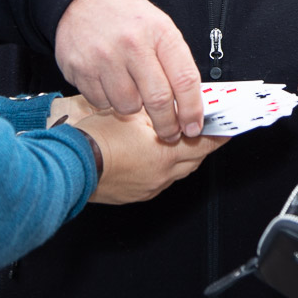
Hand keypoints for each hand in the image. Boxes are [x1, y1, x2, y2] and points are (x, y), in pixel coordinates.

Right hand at [55, 0, 203, 141]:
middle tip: (169, 133)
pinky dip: (108, 100)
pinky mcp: (80, 69)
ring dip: (133, 108)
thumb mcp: (159, 27)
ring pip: (128, 106)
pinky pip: (102, 103)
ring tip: (131, 89)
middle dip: (167, 126)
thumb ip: (174, 62)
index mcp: (160, 32)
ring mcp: (104, 58)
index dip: (192, 110)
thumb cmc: (126, 17)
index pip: (185, 79)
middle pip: (158, 100)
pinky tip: (108, 81)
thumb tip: (190, 105)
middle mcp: (132, 44)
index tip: (193, 127)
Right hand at [72, 108, 226, 204]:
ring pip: (176, 170)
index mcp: (166, 155)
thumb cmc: (93, 139)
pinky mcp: (135, 194)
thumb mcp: (130, 113)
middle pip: (194, 159)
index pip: (205, 143)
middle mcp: (162, 176)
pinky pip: (157, 180)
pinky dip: (161, 166)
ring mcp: (148, 188)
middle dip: (199, 143)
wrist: (68, 166)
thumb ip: (156, 110)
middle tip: (200, 128)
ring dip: (179, 155)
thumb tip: (170, 103)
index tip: (228, 126)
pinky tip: (149, 153)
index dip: (219, 133)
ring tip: (172, 138)